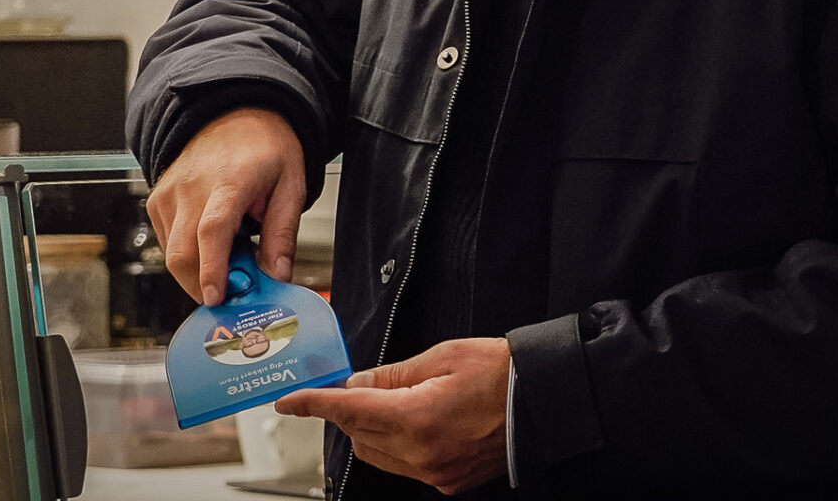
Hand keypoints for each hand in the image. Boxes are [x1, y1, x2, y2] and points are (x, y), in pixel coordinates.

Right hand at [145, 107, 304, 303]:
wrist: (232, 114)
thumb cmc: (264, 146)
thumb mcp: (291, 184)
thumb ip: (283, 233)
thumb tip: (278, 275)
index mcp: (230, 181)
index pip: (212, 230)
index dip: (212, 268)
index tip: (217, 296)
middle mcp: (191, 187)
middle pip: (182, 252)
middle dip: (203, 285)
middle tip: (234, 290)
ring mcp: (169, 194)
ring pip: (171, 253)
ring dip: (197, 270)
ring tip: (230, 254)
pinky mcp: (157, 201)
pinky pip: (166, 242)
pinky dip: (187, 254)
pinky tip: (211, 242)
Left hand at [276, 337, 509, 494]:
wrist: (546, 402)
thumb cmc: (504, 372)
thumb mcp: (444, 356)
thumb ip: (393, 375)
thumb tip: (357, 384)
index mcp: (417, 417)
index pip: (349, 411)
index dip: (315, 404)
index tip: (291, 401)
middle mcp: (422, 453)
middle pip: (358, 436)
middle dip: (349, 411)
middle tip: (358, 385)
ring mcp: (435, 472)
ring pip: (377, 455)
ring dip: (369, 429)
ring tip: (389, 400)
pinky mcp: (447, 481)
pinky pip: (403, 466)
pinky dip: (395, 444)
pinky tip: (411, 420)